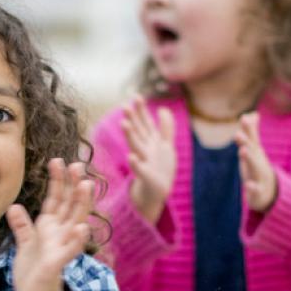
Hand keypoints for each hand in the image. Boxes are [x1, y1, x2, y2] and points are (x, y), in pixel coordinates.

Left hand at [8, 159, 93, 290]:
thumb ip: (21, 225)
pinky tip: (82, 227)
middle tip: (79, 164)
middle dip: (74, 185)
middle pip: (70, 205)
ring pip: (75, 222)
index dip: (58, 180)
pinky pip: (69, 250)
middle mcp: (60, 234)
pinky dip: (76, 240)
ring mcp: (61, 248)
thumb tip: (13, 206)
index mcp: (50, 227)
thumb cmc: (33, 269)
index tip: (58, 160)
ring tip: (86, 186)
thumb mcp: (24, 243)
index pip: (56, 199)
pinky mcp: (57, 264)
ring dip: (81, 205)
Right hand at [122, 96, 176, 222]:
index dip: (141, 111)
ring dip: (130, 135)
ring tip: (124, 123)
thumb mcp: (166, 146)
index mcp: (150, 142)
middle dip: (133, 119)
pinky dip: (135, 163)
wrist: (157, 193)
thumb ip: (166, 128)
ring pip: (136, 146)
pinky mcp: (146, 177)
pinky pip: (140, 169)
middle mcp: (145, 150)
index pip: (145, 123)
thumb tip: (163, 109)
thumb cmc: (160, 169)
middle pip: (138, 132)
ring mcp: (144, 162)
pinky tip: (131, 157)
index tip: (136, 96)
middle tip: (125, 106)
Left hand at [236, 112, 276, 212]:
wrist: (269, 193)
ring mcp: (259, 176)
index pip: (251, 139)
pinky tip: (248, 185)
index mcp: (256, 153)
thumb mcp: (254, 150)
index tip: (244, 117)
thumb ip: (251, 132)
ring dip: (248, 159)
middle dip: (245, 142)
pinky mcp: (258, 191)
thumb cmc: (257, 168)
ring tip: (242, 151)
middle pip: (252, 151)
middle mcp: (258, 162)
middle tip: (237, 133)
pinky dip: (252, 187)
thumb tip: (251, 114)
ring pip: (254, 168)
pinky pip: (255, 189)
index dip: (248, 129)